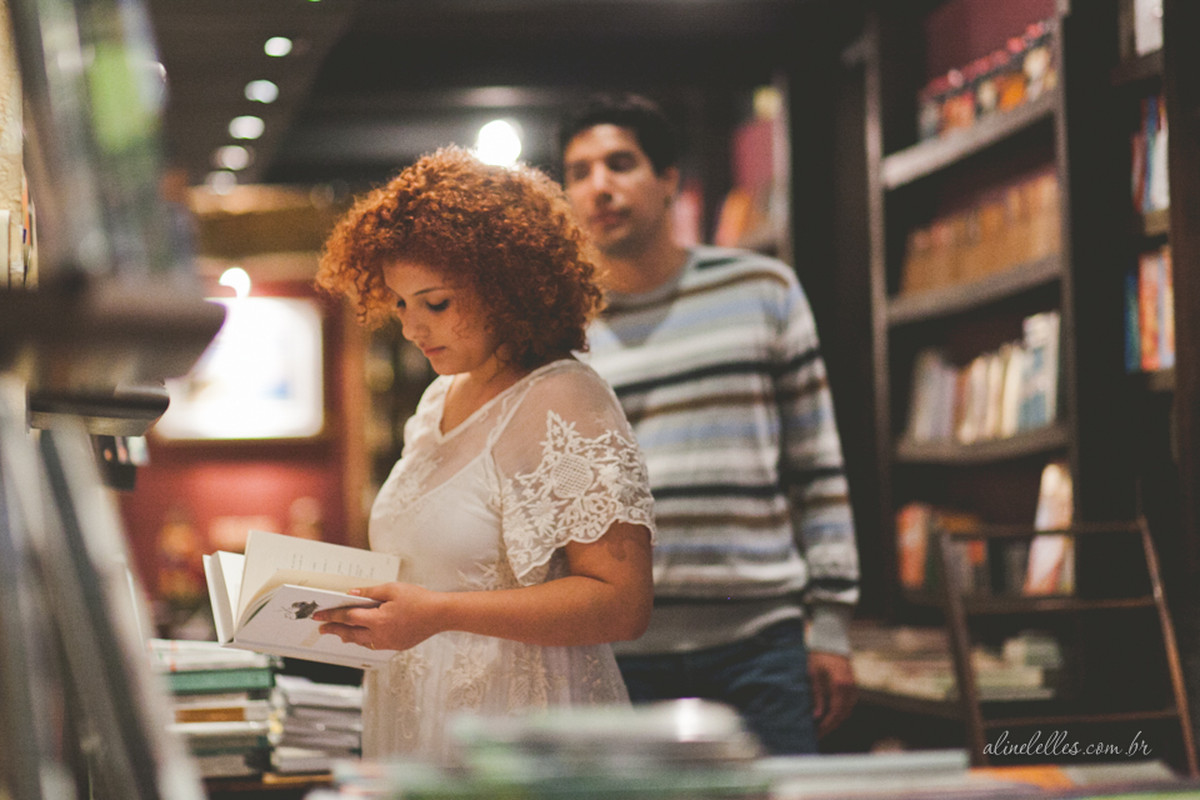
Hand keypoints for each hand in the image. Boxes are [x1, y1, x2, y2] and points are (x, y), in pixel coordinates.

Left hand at [313, 582, 443, 651]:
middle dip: (334, 629)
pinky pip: (374, 645)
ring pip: (361, 642)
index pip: (347, 617)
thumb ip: (370, 593)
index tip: (319, 615)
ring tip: (339, 633)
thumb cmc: (419, 599)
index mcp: (377, 619)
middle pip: (350, 634)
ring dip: (348, 636)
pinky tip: (363, 637)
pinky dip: (364, 640)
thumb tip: (352, 594)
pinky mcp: (396, 645)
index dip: (331, 615)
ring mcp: (388, 642)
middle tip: (322, 628)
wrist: (439, 614)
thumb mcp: (392, 589)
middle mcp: (380, 634)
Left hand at [808, 650, 856, 737]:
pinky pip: (849, 704)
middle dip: (831, 726)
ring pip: (848, 710)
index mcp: (840, 685)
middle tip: (819, 734)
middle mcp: (850, 687)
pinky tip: (830, 715)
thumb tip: (818, 716)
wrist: (830, 640)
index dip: (827, 725)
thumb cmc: (819, 656)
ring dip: (836, 719)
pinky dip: (841, 711)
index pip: (835, 712)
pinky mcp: (853, 685)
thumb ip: (818, 696)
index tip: (817, 733)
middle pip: (843, 714)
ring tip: (823, 726)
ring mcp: (853, 686)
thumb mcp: (814, 675)